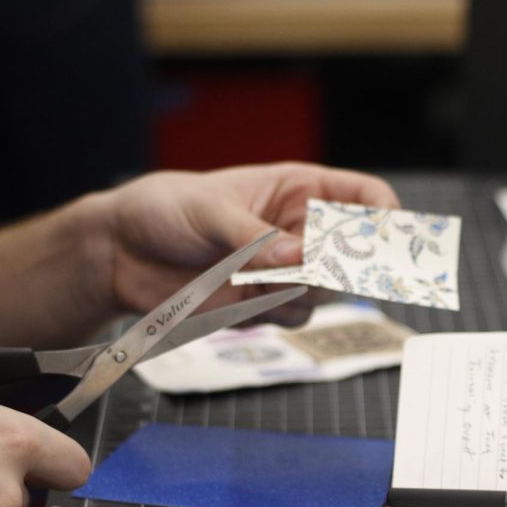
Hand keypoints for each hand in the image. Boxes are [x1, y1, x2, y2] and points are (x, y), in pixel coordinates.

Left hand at [91, 162, 399, 324]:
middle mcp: (302, 230)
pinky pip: (297, 317)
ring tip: (254, 280)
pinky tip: (243, 298)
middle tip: (307, 271)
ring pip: (330, 293)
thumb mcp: (210, 211)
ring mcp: (287, 269)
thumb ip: (254, 237)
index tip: (382, 239)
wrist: (120, 253)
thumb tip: (295, 258)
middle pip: (357, 254)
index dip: (385, 217)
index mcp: (299, 189)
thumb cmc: (165, 209)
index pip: (366, 197)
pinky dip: (277, 313)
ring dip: (300, 292)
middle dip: (339, 267)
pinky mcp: (268, 303)